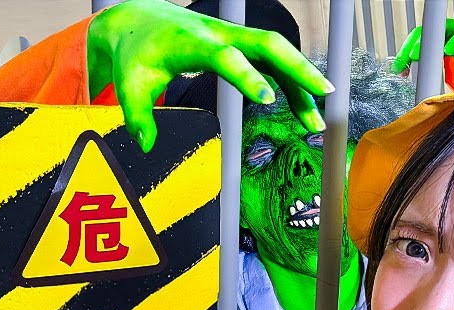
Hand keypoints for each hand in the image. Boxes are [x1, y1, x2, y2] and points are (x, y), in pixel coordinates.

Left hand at [86, 0, 333, 151]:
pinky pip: (273, 61)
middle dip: (298, 68)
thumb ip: (138, 116)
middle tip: (323, 94)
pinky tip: (305, 111)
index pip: (226, 56)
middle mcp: (220, 34)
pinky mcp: (241, 45)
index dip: (247, 76)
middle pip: (268, 44)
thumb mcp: (130, 85)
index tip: (267, 99)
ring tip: (316, 122)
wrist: (141, 21)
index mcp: (192, 42)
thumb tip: (146, 144)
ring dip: (301, 83)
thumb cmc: (137, 54)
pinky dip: (291, 84)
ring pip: (278, 53)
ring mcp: (234, 38)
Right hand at [392, 18, 453, 86]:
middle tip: (412, 57)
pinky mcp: (437, 42)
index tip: (448, 51)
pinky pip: (420, 44)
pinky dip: (409, 56)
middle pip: (438, 29)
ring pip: (425, 35)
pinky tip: (402, 70)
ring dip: (410, 49)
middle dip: (424, 42)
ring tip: (399, 68)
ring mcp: (446, 34)